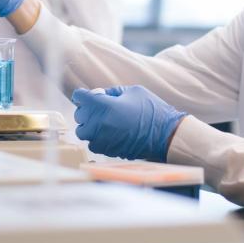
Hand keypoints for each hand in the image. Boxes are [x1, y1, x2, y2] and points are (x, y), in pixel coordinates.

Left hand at [72, 85, 187, 161]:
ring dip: (91, 125)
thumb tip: (101, 94)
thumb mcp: (134, 91)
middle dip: (89, 110)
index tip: (91, 96)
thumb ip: (113, 92)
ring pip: (83, 130)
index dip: (85, 95)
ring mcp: (99, 138)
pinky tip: (112, 133)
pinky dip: (98, 138)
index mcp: (102, 105)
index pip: (79, 96)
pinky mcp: (105, 150)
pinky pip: (93, 143)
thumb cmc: (151, 111)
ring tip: (107, 123)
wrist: (164, 135)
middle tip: (103, 109)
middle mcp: (96, 123)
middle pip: (79, 114)